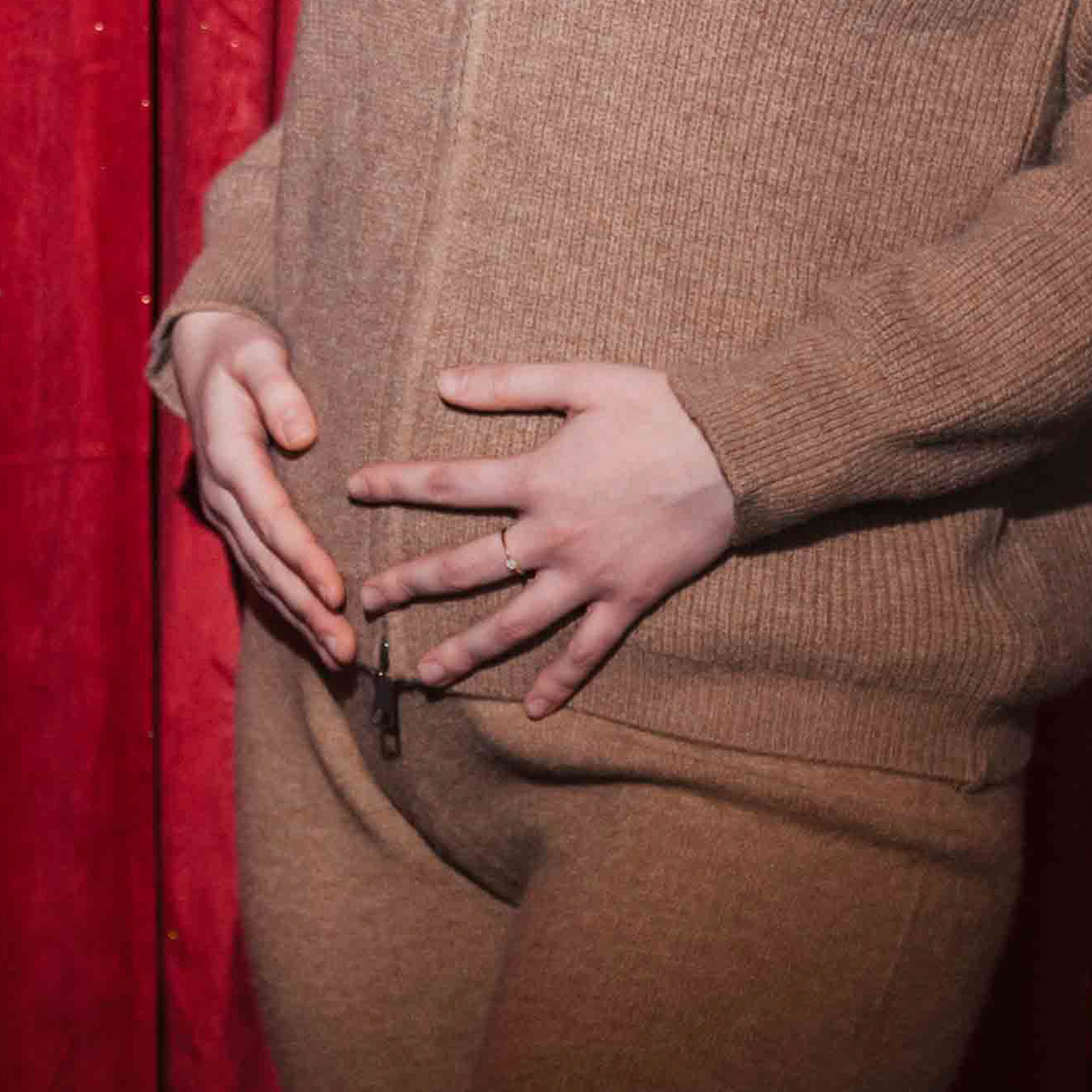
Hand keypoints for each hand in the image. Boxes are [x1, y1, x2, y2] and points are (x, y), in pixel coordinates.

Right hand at [164, 306, 354, 668]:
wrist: (202, 352)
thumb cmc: (241, 349)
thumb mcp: (260, 353)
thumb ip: (279, 389)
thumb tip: (302, 436)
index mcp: (230, 456)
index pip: (270, 518)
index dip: (303, 558)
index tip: (338, 594)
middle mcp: (221, 493)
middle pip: (266, 562)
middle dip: (306, 609)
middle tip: (346, 650)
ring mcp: (223, 510)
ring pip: (261, 575)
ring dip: (299, 618)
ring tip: (339, 656)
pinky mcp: (233, 517)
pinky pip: (259, 568)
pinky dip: (287, 603)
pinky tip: (316, 632)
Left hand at [350, 361, 737, 712]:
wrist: (736, 453)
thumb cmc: (664, 410)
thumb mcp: (585, 381)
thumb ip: (511, 383)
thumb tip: (442, 381)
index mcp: (537, 479)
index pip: (448, 485)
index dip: (396, 484)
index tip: (354, 489)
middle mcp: (553, 536)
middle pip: (464, 568)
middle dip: (409, 584)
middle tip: (366, 599)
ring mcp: (588, 576)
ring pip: (514, 624)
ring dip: (465, 650)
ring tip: (423, 673)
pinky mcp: (626, 600)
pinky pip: (587, 651)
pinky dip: (561, 682)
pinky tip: (531, 710)